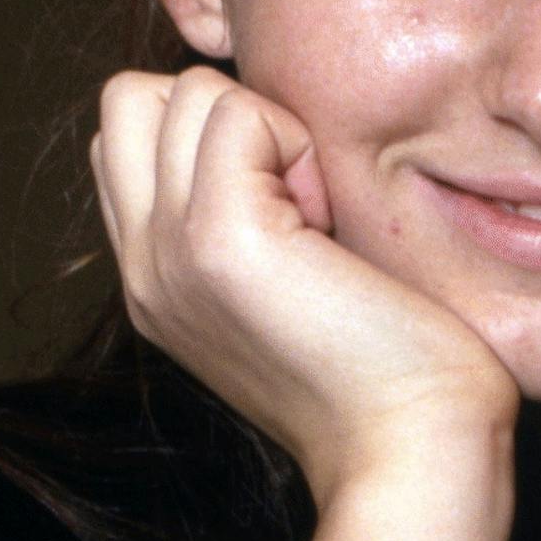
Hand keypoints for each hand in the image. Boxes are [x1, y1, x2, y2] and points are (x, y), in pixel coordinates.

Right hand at [91, 68, 519, 508]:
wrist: (413, 449)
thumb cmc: (390, 368)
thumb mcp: (290, 286)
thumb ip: (248, 216)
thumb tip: (265, 130)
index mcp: (156, 278)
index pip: (128, 138)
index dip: (210, 133)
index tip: (288, 204)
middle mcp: (145, 266)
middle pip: (131, 98)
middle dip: (223, 110)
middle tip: (298, 194)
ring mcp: (169, 252)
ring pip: (184, 91)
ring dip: (268, 127)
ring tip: (316, 216)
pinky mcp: (219, 239)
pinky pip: (236, 109)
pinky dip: (296, 141)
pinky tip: (329, 224)